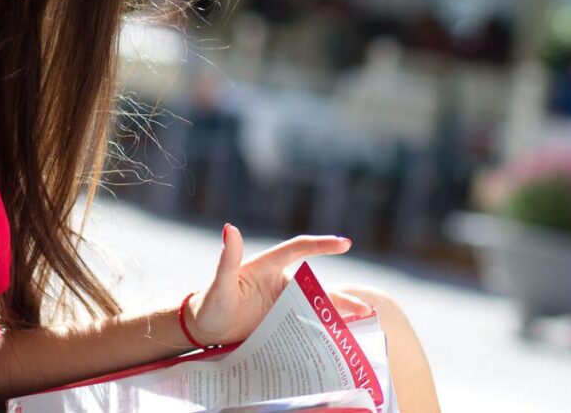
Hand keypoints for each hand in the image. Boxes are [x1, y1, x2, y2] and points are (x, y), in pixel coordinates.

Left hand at [184, 225, 371, 346]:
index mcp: (268, 267)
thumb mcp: (220, 283)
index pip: (298, 249)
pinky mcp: (282, 324)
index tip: (345, 244)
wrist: (205, 329)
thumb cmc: (210, 303)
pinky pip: (307, 326)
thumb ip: (228, 259)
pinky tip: (342, 341)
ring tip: (362, 324)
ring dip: (338, 315)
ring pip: (316, 307)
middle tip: (365, 308)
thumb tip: (230, 228)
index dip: (321, 246)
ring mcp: (282, 305)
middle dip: (341, 298)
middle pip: (315, 287)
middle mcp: (280, 284)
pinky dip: (325, 331)